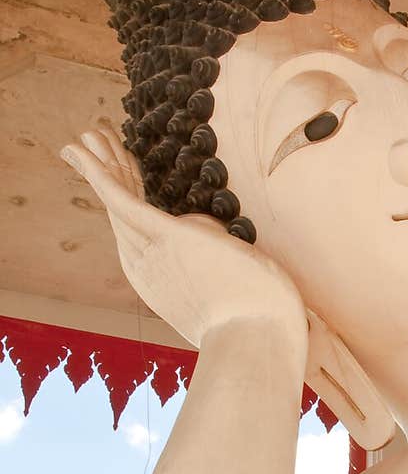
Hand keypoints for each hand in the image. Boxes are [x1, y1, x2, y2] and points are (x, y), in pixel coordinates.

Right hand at [60, 130, 305, 346]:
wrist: (258, 341)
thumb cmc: (257, 320)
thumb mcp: (230, 285)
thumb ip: (214, 259)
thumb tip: (210, 236)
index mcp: (158, 278)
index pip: (137, 228)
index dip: (126, 194)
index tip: (121, 169)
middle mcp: (145, 266)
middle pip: (121, 209)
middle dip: (108, 170)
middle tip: (91, 140)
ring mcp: (153, 253)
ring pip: (118, 197)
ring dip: (101, 160)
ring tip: (87, 132)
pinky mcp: (167, 237)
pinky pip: (123, 198)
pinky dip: (100, 172)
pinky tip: (83, 150)